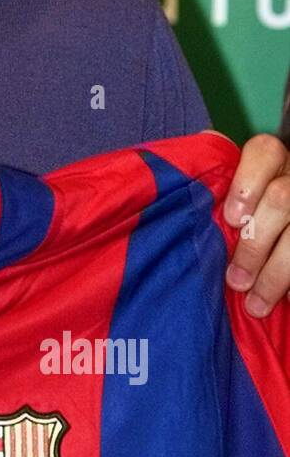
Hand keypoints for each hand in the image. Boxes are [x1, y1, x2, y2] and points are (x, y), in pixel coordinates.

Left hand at [223, 133, 289, 317]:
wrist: (272, 224)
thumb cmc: (241, 211)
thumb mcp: (229, 195)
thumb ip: (213, 194)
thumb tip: (178, 203)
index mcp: (273, 161)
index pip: (265, 151)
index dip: (247, 184)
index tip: (229, 219)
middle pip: (282, 199)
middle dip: (255, 245)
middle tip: (235, 281)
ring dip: (276, 274)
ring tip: (256, 305)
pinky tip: (286, 302)